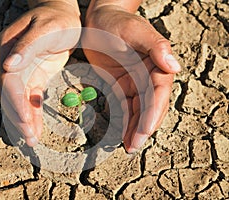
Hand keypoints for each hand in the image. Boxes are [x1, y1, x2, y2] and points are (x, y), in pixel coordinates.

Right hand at [0, 1, 80, 145]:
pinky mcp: (33, 77)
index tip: (25, 119)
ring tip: (32, 140)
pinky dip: (34, 113)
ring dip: (25, 120)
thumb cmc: (56, 18)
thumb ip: (27, 46)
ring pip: (20, 100)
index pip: (8, 80)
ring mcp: (21, 71)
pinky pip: (31, 98)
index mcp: (7, 48)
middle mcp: (10, 62)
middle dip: (19, 117)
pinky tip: (36, 128)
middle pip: (10, 95)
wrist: (63, 15)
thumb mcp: (45, 28)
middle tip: (29, 138)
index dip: (15, 101)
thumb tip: (8, 66)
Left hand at [82, 4, 180, 152]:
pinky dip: (124, 121)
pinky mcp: (121, 86)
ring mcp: (135, 83)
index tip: (145, 130)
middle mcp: (148, 76)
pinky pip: (124, 106)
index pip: (158, 93)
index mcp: (156, 65)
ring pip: (137, 110)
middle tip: (134, 146)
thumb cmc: (117, 22)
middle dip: (143, 127)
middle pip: (150, 106)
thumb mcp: (135, 31)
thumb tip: (174, 67)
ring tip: (128, 146)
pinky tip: (121, 134)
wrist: (98, 21)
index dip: (153, 113)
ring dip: (134, 129)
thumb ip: (156, 46)